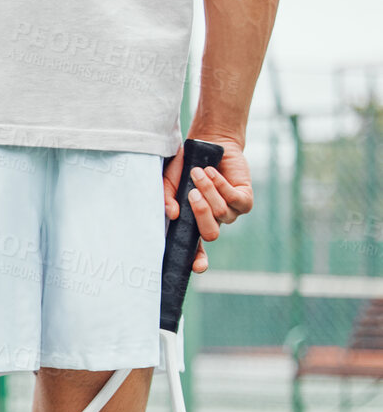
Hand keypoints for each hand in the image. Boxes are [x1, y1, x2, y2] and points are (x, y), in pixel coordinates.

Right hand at [163, 136, 251, 273]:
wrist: (207, 144)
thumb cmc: (184, 164)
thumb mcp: (169, 181)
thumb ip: (167, 198)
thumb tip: (173, 214)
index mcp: (193, 223)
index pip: (196, 250)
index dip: (198, 260)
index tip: (197, 267)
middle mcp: (214, 221)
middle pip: (211, 234)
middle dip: (201, 213)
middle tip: (191, 193)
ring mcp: (231, 212)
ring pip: (221, 213)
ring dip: (208, 191)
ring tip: (198, 172)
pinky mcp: (245, 199)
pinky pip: (234, 199)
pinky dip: (220, 185)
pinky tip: (212, 171)